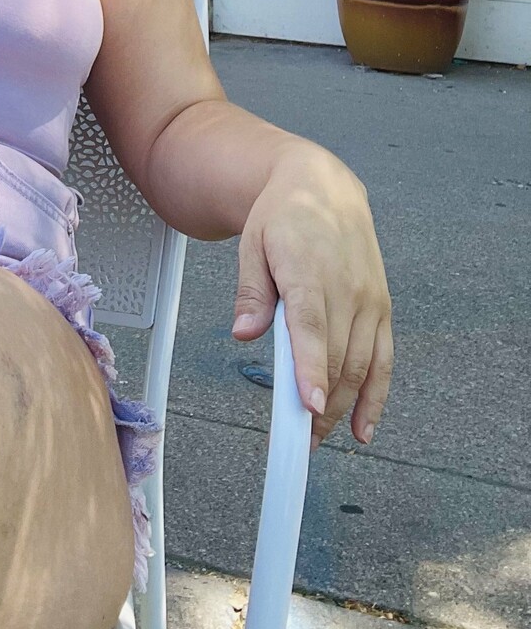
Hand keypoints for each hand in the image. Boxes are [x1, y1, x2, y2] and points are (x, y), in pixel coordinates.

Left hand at [231, 140, 392, 450]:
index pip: (312, 329)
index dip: (312, 370)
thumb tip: (243, 333)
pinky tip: (363, 427)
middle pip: (338, 358)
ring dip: (343, 408)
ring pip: (362, 365)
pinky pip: (384, 359)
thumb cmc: (283, 217)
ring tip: (318, 438)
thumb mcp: (252, 245)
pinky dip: (376, 396)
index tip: (310, 406)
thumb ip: (251, 293)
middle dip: (320, 405)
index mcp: (309, 271)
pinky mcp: (383, 308)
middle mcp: (347, 288)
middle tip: (297, 441)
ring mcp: (370, 300)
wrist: (324, 186)